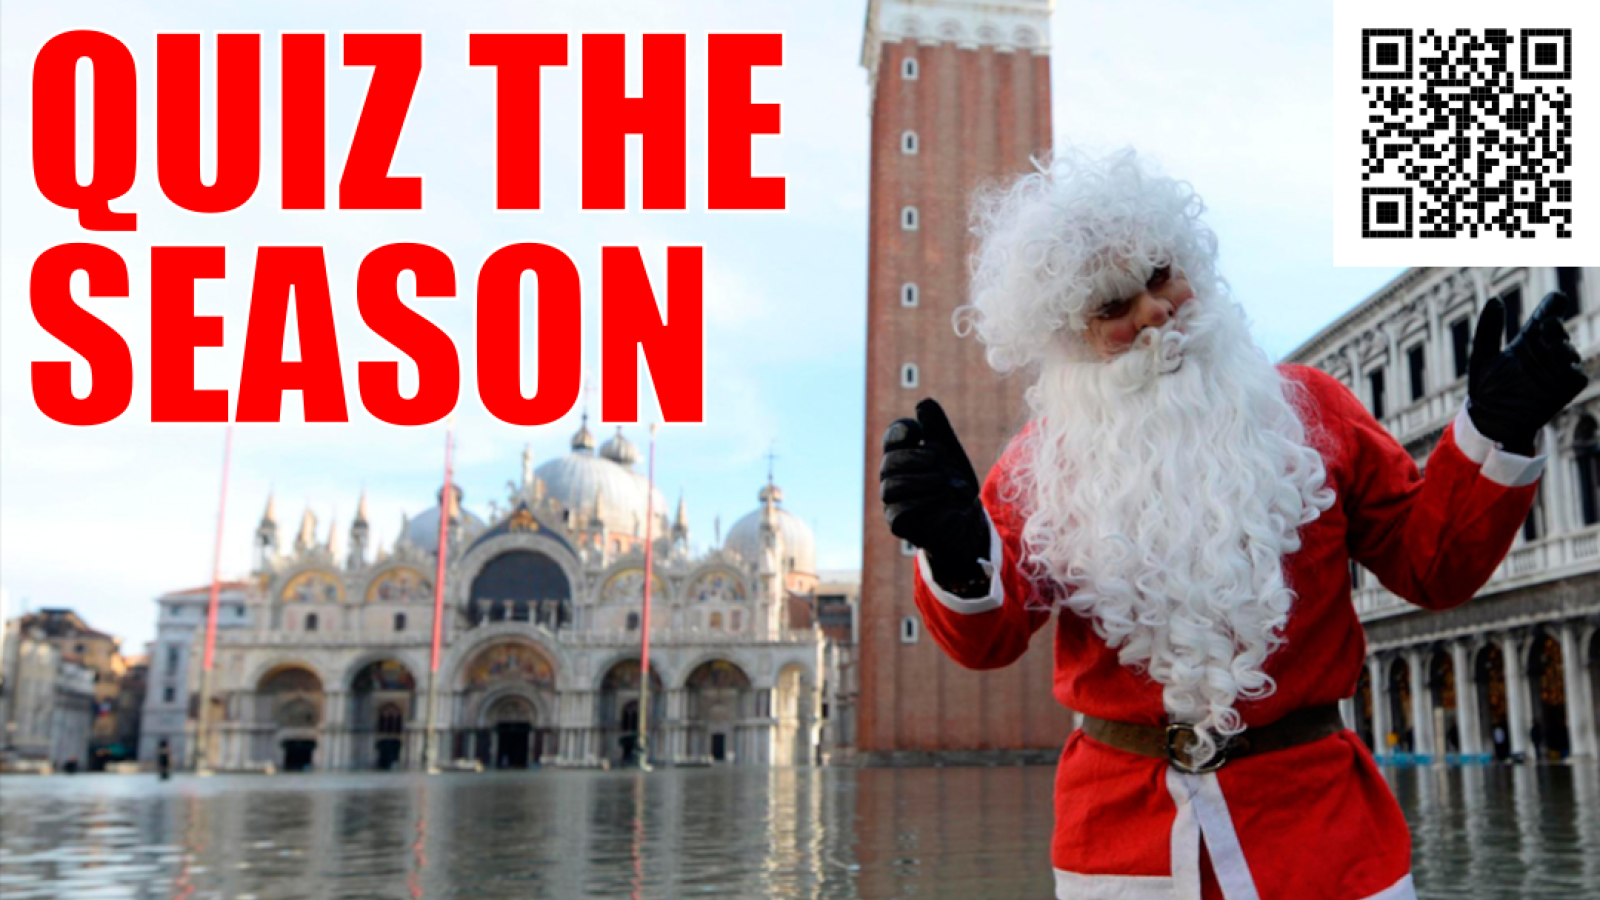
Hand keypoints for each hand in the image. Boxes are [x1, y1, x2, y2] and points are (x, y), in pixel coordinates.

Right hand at [880, 398, 990, 592]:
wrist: (967, 518)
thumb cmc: (955, 482)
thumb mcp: (951, 451)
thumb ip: (937, 428)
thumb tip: (923, 404)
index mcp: (902, 455)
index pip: (892, 438)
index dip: (901, 431)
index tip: (918, 430)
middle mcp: (891, 477)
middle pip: (889, 462)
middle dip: (914, 457)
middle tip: (937, 459)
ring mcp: (892, 501)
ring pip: (892, 487)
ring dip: (921, 480)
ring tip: (944, 481)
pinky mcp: (898, 523)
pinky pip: (900, 511)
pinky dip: (922, 502)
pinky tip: (941, 498)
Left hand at [1467, 291, 1587, 455]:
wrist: (1488, 422)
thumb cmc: (1485, 389)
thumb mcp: (1482, 357)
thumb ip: (1488, 329)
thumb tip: (1496, 299)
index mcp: (1526, 342)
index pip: (1546, 316)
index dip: (1553, 305)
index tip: (1556, 299)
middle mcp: (1544, 354)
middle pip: (1559, 332)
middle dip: (1556, 327)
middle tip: (1547, 325)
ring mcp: (1555, 371)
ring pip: (1570, 353)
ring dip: (1565, 348)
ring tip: (1554, 346)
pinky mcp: (1563, 390)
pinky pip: (1576, 377)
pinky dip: (1572, 370)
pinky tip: (1565, 367)